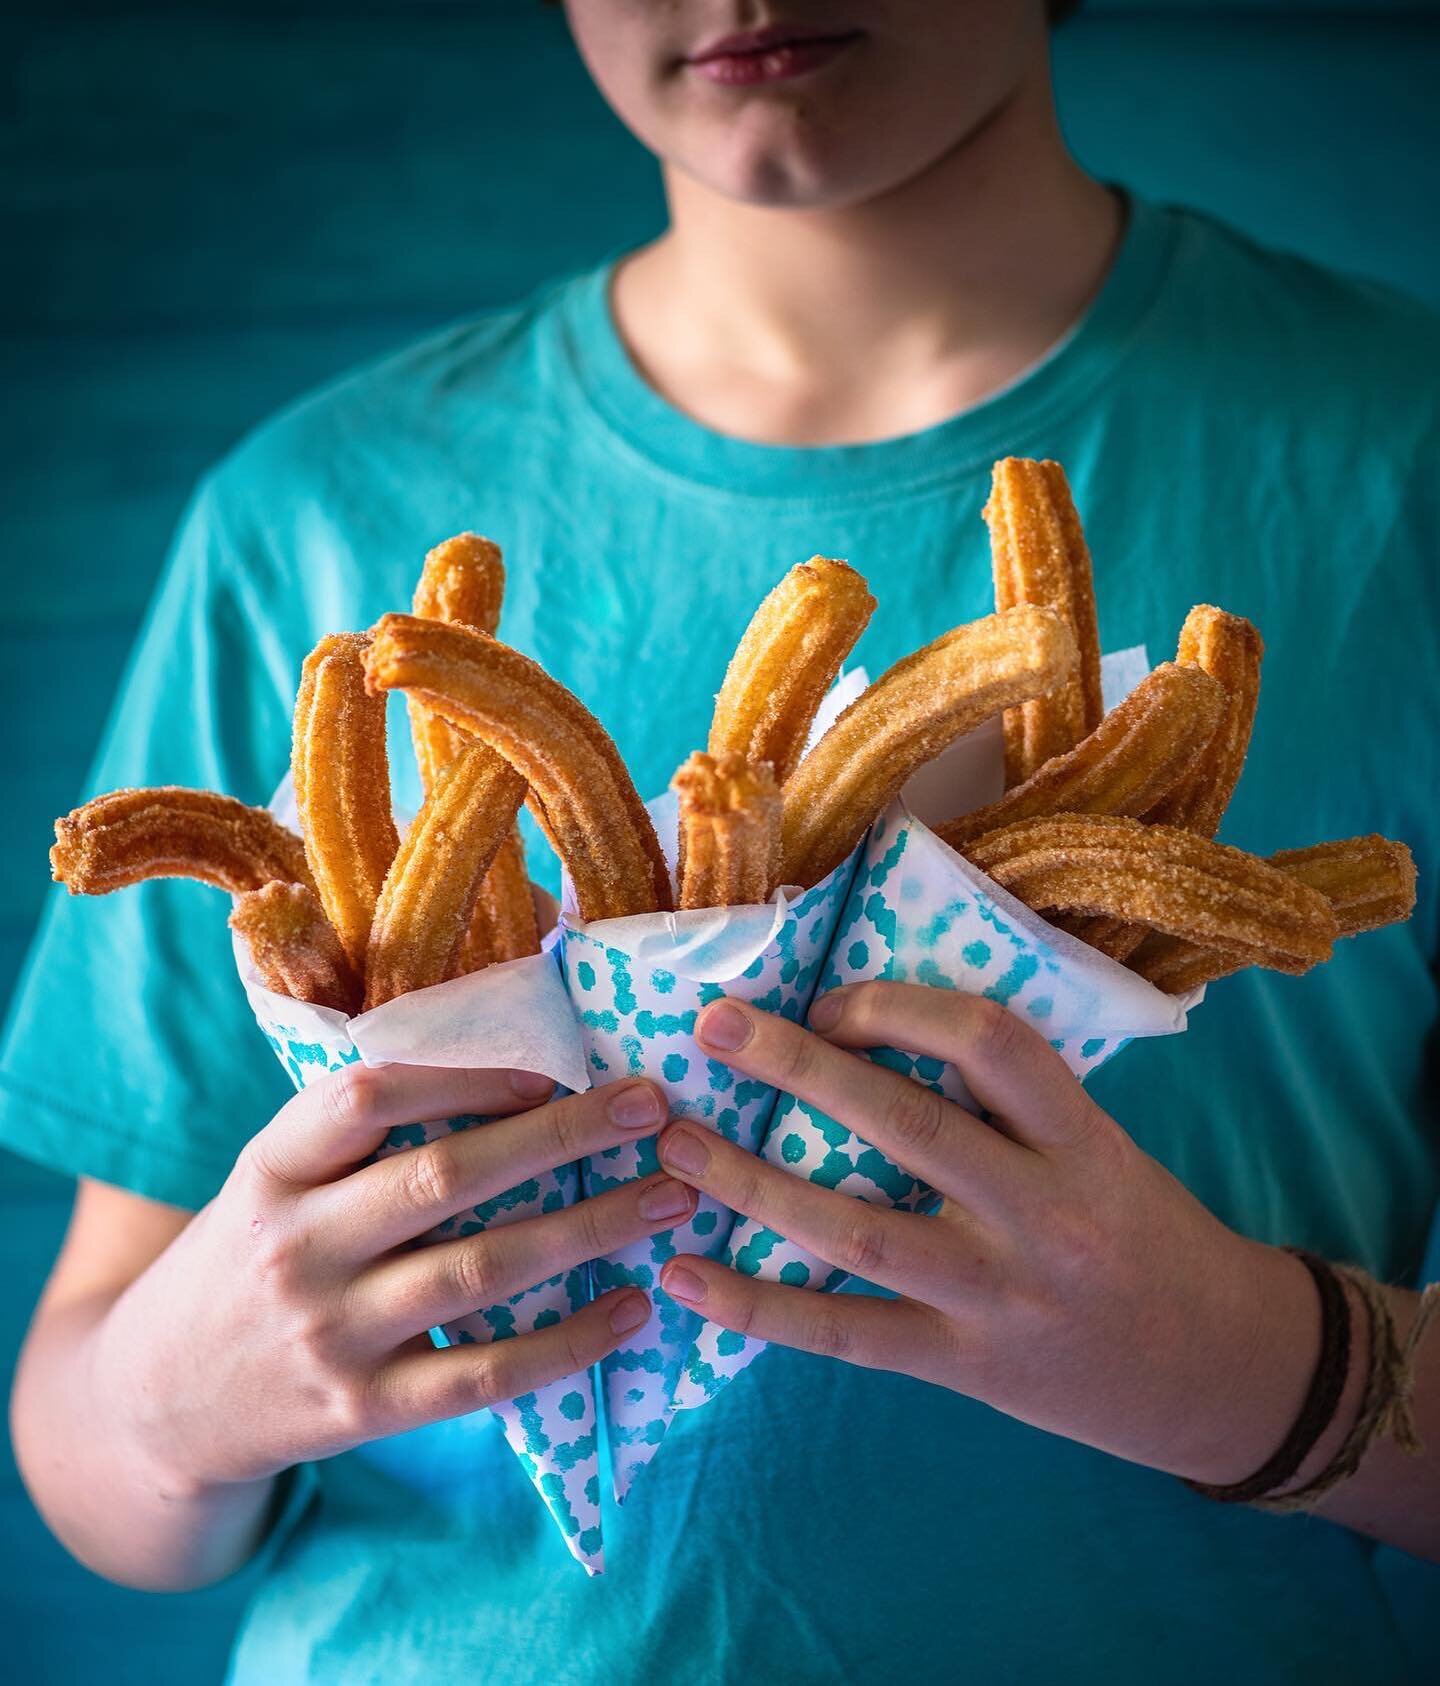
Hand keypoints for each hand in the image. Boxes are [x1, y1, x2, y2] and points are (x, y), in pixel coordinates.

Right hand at [97, 1064, 693, 1494]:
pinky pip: (484, 1374)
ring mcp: (331, 1331)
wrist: (155, 1400)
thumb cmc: (250, 1257)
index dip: (465, 1075)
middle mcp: (297, 1244)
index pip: (364, 1098)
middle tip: (651, 1107)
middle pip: (446, 1176)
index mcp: (273, 1167)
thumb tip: (514, 1070)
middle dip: (562, 1136)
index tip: (553, 1065)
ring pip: (480, 1270)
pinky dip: (567, 1341)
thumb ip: (356, 1132)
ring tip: (672, 1196)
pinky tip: (632, 1308)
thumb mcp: (272, 1177)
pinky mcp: (362, 1408)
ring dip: (589, 1228)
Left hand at [656, 984, 1318, 1485]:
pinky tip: (684, 1278)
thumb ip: (1009, 1103)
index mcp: (1082, 1136)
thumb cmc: (1145, 1233)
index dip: (898, 1007)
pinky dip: (759, 1305)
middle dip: (800, 1068)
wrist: (1219, 1372)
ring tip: (671, 1145)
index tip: (829, 999)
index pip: (990, 1041)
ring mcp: (1000, 1296)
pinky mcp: (967, 1368)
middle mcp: (1042, 1211)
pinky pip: (848, 1332)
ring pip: (856, 1230)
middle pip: (905, 1125)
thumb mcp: (1102, 1146)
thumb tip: (874, 1035)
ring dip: (751, 1183)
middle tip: (714, 1028)